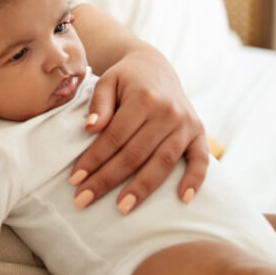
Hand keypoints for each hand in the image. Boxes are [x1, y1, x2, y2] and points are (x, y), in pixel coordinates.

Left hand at [71, 46, 208, 213]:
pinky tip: (182, 199)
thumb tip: (90, 128)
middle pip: (135, 154)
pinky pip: (200, 160)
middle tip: (84, 199)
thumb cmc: (125, 78)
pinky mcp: (199, 133)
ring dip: (142, 188)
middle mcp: (168, 113)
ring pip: (162, 163)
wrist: (155, 66)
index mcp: (143, 99)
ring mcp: (186, 125)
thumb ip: (99, 104)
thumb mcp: (107, 81)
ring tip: (122, 208)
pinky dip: (194, 180)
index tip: (75, 179)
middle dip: (107, 179)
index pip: (114, 137)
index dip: (94, 159)